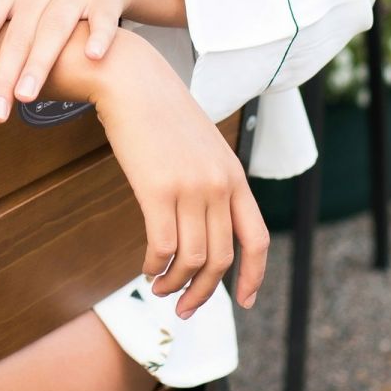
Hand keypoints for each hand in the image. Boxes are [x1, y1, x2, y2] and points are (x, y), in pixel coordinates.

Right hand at [91, 45, 269, 319]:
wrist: (132, 82)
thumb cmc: (160, 114)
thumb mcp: (201, 147)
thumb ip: (211, 181)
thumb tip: (206, 225)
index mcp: (234, 176)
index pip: (258, 239)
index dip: (254, 276)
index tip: (244, 301)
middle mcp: (219, 185)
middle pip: (222, 258)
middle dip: (203, 292)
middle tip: (184, 309)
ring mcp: (190, 188)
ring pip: (192, 258)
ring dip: (175, 284)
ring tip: (158, 289)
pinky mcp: (157, 190)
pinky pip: (162, 247)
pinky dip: (154, 267)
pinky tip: (145, 269)